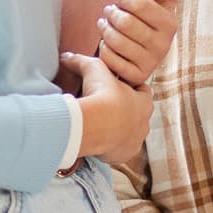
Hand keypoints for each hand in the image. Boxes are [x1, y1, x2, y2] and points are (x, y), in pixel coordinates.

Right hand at [59, 52, 149, 171]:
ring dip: (118, 130)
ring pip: (129, 134)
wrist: (97, 125)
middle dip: (125, 112)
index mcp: (145, 102)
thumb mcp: (93, 69)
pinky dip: (111, 146)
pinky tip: (98, 140)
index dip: (130, 88)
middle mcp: (145, 123)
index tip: (116, 87)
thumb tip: (66, 56)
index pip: (143, 92)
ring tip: (101, 126)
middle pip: (137, 115)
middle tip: (106, 108)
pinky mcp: (125, 155)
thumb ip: (81, 61)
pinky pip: (119, 150)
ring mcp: (136, 141)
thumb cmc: (102, 94)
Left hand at [91, 0, 181, 83]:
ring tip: (104, 24)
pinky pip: (110, 59)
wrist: (145, 57)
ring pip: (115, 41)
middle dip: (111, 13)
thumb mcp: (162, 3)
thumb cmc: (150, 24)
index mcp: (170, 24)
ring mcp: (150, 63)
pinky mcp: (135, 76)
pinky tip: (106, 43)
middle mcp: (163, 46)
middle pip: (125, 23)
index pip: (142, 5)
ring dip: (104, 30)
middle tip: (108, 10)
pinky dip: (103, 49)